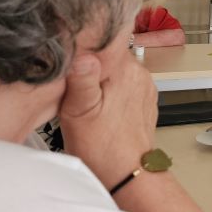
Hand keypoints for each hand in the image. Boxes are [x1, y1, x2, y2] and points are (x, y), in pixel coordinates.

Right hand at [58, 54, 158, 188]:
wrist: (128, 174)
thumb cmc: (103, 148)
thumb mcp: (79, 112)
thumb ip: (81, 79)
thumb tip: (82, 53)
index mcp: (125, 70)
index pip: (103, 37)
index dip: (81, 41)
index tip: (68, 51)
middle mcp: (139, 73)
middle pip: (107, 53)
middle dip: (88, 64)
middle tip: (72, 85)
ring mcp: (143, 86)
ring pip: (114, 68)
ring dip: (98, 78)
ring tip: (85, 100)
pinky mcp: (143, 99)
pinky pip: (123, 84)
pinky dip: (109, 90)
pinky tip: (98, 107)